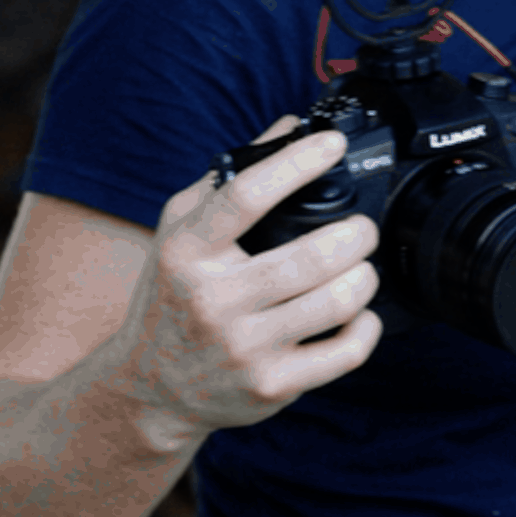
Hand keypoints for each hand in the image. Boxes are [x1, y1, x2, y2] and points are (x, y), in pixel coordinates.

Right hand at [109, 118, 383, 442]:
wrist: (148, 388)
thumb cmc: (172, 296)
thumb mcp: (181, 231)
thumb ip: (230, 178)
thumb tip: (291, 128)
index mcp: (188, 251)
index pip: (246, 196)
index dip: (298, 163)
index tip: (333, 144)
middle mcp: (213, 299)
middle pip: (311, 255)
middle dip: (356, 232)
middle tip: (362, 227)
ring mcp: (244, 347)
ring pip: (336, 301)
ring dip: (365, 275)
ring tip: (360, 266)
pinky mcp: (271, 386)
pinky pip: (345, 353)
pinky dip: (367, 326)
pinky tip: (359, 313)